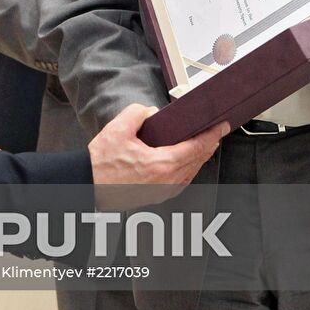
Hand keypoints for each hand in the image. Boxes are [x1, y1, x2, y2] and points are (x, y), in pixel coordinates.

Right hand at [88, 104, 227, 207]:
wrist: (88, 185)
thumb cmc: (101, 163)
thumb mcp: (119, 128)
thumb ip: (139, 113)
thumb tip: (152, 113)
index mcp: (162, 164)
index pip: (196, 148)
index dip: (211, 136)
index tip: (221, 127)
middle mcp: (167, 181)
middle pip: (197, 161)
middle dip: (209, 145)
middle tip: (216, 132)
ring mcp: (163, 191)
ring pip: (191, 173)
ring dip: (199, 157)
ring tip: (204, 144)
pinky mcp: (157, 196)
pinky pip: (181, 181)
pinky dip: (189, 168)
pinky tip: (186, 161)